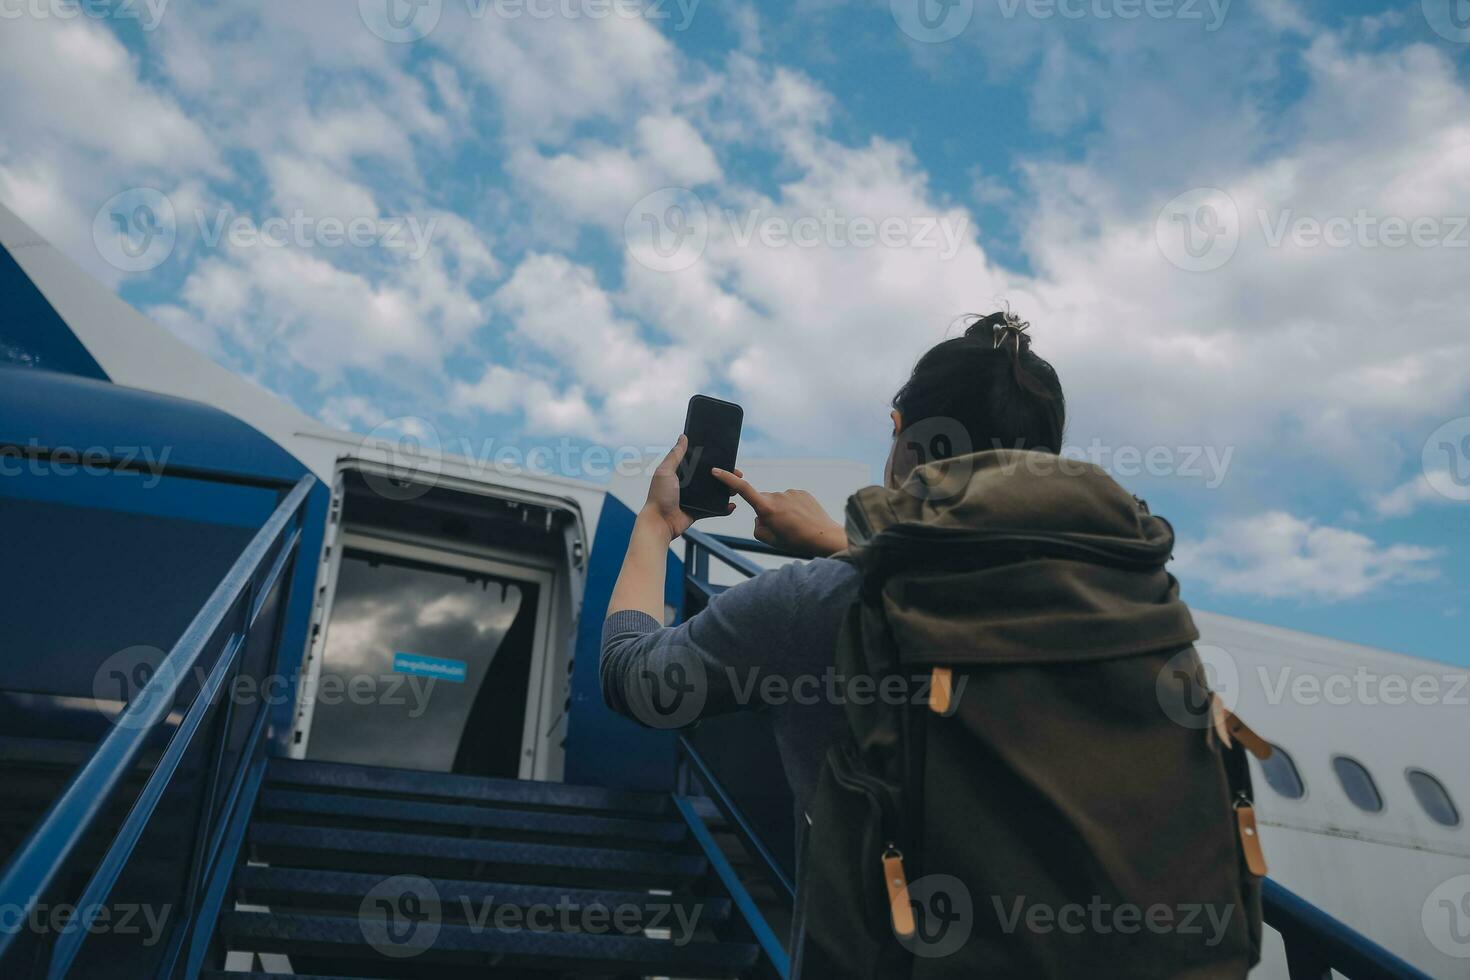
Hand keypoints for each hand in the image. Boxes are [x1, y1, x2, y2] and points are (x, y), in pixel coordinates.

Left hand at [641, 435, 737, 539]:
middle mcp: (688, 484)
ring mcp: (694, 498)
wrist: (660, 522)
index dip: (712, 459)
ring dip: (727, 489)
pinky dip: (724, 508)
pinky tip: (731, 505)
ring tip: (737, 487)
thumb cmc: (659, 496)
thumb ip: (675, 455)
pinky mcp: (699, 511)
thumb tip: (683, 437)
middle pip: (711, 476)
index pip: (700, 462)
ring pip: (715, 491)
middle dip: (725, 474)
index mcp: (680, 473)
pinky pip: (714, 508)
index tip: (726, 456)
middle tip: (737, 473)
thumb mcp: (666, 471)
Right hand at [711, 469, 846, 557]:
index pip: (743, 490)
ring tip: (794, 524)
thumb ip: (758, 527)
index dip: (728, 479)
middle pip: (762, 500)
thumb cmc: (795, 541)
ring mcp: (790, 492)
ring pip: (777, 500)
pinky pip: (790, 498)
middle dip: (765, 510)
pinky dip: (792, 507)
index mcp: (766, 508)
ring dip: (781, 509)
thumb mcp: (770, 540)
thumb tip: (759, 517)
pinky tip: (801, 518)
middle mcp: (777, 496)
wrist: (823, 536)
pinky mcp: (801, 492)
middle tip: (779, 526)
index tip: (716, 470)